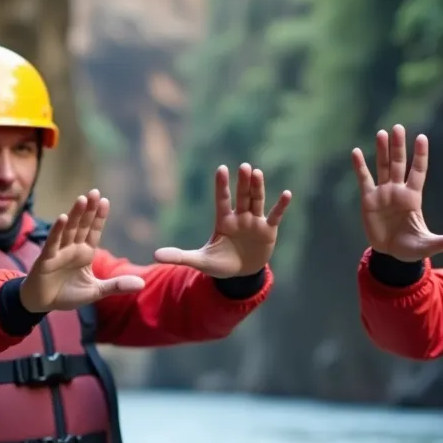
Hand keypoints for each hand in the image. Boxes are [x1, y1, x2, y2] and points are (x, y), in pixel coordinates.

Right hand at [19, 190, 145, 311]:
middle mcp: (72, 248)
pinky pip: (52, 243)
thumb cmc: (67, 294)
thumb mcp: (96, 290)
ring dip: (75, 214)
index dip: (99, 217)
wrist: (42, 304)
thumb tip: (142, 284)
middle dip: (89, 209)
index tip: (105, 200)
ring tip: (82, 199)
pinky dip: (57, 231)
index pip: (93, 231)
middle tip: (95, 191)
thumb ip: (117, 286)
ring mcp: (59, 252)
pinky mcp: (46, 259)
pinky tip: (62, 218)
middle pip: (82, 225)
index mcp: (85, 253)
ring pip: (69, 230)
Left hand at [153, 163, 292, 277]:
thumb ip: (179, 256)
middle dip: (243, 183)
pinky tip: (287, 194)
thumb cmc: (220, 264)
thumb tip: (155, 255)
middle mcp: (240, 217)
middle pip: (242, 196)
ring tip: (257, 173)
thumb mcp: (200, 261)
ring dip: (258, 188)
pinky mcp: (268, 231)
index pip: (222, 200)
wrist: (240, 276)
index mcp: (223, 221)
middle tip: (244, 167)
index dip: (222, 186)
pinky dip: (281, 206)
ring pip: (257, 201)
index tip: (221, 169)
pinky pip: (275, 216)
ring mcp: (255, 222)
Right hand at [351, 124, 442, 262]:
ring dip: (381, 151)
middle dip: (398, 147)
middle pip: (398, 163)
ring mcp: (383, 193)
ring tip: (382, 133)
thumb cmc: (412, 248)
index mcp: (413, 197)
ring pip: (382, 167)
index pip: (418, 171)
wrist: (390, 256)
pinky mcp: (368, 200)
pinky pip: (364, 180)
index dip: (420, 156)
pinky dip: (360, 167)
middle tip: (398, 127)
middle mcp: (398, 190)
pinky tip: (356, 152)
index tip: (422, 138)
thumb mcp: (431, 244)